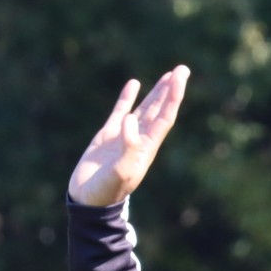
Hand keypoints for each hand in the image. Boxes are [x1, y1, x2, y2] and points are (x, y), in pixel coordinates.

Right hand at [67, 66, 190, 206]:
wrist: (88, 201)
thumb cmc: (106, 190)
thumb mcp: (120, 172)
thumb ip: (128, 148)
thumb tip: (131, 120)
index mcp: (146, 147)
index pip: (164, 117)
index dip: (173, 97)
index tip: (179, 77)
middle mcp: (139, 139)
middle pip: (159, 109)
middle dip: (171, 90)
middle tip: (182, 69)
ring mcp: (123, 136)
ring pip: (144, 108)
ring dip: (156, 92)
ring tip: (168, 75)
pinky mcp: (107, 135)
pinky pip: (120, 111)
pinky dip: (127, 97)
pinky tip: (134, 84)